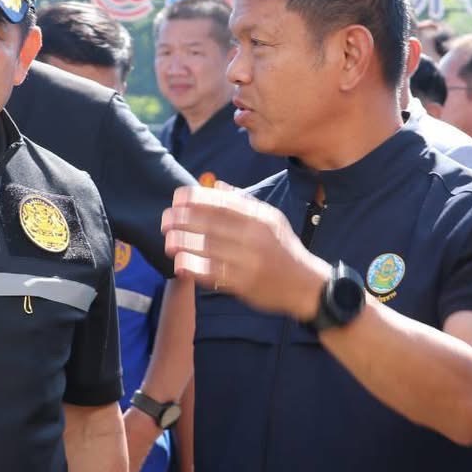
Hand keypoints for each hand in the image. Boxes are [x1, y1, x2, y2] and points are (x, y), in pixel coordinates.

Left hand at [161, 185, 328, 320]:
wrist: (306, 286)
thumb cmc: (284, 250)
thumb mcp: (272, 220)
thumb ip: (243, 203)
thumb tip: (216, 186)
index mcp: (260, 218)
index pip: (223, 204)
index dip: (196, 199)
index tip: (177, 198)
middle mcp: (255, 237)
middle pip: (211, 224)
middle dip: (184, 220)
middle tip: (165, 220)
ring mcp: (249, 261)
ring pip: (209, 249)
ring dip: (184, 244)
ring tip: (168, 241)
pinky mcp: (244, 284)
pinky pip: (214, 274)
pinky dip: (194, 268)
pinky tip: (180, 264)